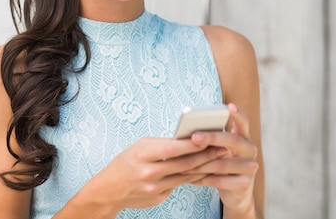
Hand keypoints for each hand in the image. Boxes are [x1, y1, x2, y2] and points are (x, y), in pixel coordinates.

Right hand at [90, 136, 226, 211]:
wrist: (110, 189)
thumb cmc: (127, 161)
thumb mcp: (141, 146)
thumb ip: (163, 144)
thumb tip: (189, 139)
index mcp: (143, 155)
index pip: (174, 148)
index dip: (193, 144)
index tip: (210, 137)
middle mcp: (150, 173)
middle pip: (184, 164)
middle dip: (207, 155)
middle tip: (224, 147)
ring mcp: (155, 188)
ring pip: (186, 176)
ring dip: (205, 167)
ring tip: (220, 157)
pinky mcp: (159, 198)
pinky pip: (180, 185)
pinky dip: (193, 177)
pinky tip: (205, 170)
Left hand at [185, 103, 259, 214]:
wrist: (235, 194)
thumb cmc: (222, 166)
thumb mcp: (218, 152)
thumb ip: (210, 142)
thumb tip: (187, 135)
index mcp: (244, 138)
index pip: (244, 122)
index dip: (238, 114)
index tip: (230, 106)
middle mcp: (250, 150)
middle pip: (232, 140)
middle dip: (212, 138)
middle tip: (194, 137)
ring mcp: (251, 168)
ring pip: (222, 163)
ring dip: (200, 164)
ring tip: (183, 165)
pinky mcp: (245, 185)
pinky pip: (219, 180)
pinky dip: (202, 179)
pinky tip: (190, 179)